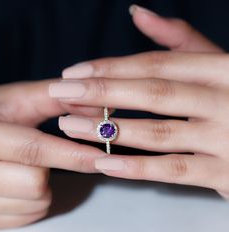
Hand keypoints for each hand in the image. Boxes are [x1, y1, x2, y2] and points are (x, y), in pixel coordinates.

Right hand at [0, 80, 103, 229]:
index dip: (70, 155)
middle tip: (41, 153)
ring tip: (26, 165)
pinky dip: (35, 199)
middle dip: (50, 168)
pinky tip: (21, 181)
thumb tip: (94, 105)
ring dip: (44, 185)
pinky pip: (27, 216)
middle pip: (34, 182)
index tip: (99, 157)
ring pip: (35, 202)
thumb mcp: (17, 100)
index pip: (32, 150)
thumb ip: (54, 99)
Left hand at [50, 6, 228, 198]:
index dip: (110, 68)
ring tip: (70, 126)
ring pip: (157, 133)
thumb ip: (181, 42)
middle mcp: (224, 100)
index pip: (154, 65)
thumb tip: (140, 14)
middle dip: (102, 93)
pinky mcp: (225, 175)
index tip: (73, 72)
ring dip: (109, 130)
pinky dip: (137, 169)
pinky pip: (174, 171)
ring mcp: (226, 139)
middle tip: (61, 94)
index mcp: (220, 70)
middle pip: (151, 94)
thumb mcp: (218, 66)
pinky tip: (104, 163)